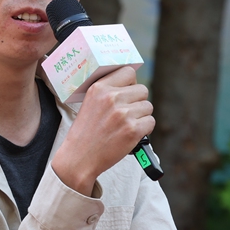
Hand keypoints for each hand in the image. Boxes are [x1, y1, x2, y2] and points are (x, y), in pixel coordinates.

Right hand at [51, 65, 153, 194]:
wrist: (79, 158)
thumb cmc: (85, 133)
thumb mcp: (89, 104)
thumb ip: (108, 92)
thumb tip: (131, 86)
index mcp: (99, 88)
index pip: (128, 72)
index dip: (131, 83)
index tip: (127, 93)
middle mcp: (111, 98)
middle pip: (142, 90)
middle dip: (137, 102)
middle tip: (125, 115)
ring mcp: (123, 114)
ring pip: (148, 107)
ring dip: (141, 117)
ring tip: (125, 126)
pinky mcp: (132, 130)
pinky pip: (150, 122)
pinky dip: (144, 130)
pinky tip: (129, 135)